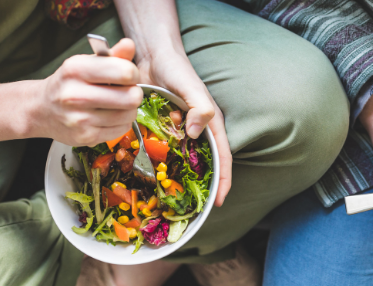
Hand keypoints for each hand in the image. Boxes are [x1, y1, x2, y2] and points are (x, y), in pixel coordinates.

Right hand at [32, 39, 142, 145]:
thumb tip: (129, 44)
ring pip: (129, 115)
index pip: (125, 72)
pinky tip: (110, 116)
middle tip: (125, 91)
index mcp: (75, 70)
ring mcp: (80, 119)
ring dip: (129, 109)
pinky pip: (122, 129)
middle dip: (134, 93)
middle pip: (131, 97)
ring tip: (117, 104)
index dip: (133, 73)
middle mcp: (75, 95)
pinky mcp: (86, 137)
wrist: (40, 110)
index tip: (127, 75)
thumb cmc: (69, 83)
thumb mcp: (86, 63)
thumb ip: (111, 55)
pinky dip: (121, 123)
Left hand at [136, 49, 232, 206]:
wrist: (152, 55)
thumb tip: (197, 133)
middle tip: (192, 209)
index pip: (223, 158)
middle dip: (202, 187)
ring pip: (182, 161)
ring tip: (170, 200)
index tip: (220, 202)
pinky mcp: (161, 130)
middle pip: (204, 165)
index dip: (224, 181)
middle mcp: (196, 132)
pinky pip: (162, 152)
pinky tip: (148, 178)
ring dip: (179, 179)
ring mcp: (178, 133)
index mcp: (210, 125)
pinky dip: (158, 165)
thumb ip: (200, 106)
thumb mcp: (191, 86)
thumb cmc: (177, 69)